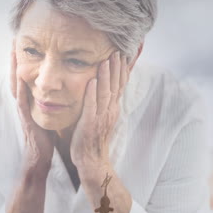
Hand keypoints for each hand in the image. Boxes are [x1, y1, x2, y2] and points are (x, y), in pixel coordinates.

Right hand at [11, 49, 54, 171]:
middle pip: (19, 76)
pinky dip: (21, 90)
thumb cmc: (46, 136)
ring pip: (17, 85)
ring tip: (14, 51)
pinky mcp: (27, 120)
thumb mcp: (48, 114)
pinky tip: (20, 78)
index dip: (28, 61)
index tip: (26, 43)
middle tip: (14, 40)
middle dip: (17, 59)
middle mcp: (26, 103)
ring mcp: (25, 111)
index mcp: (33, 101)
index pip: (28, 77)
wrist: (40, 157)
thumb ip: (51, 102)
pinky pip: (23, 103)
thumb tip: (60, 89)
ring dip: (15, 68)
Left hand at [70, 51, 129, 172]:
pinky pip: (92, 107)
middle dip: (116, 68)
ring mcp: (101, 118)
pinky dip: (92, 94)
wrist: (92, 160)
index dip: (121, 71)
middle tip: (117, 52)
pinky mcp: (90, 124)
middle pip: (115, 86)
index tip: (122, 55)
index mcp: (113, 109)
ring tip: (106, 61)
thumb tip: (104, 88)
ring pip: (105, 94)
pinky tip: (91, 81)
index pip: (120, 86)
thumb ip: (104, 103)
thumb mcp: (102, 117)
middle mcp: (110, 111)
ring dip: (106, 77)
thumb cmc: (93, 138)